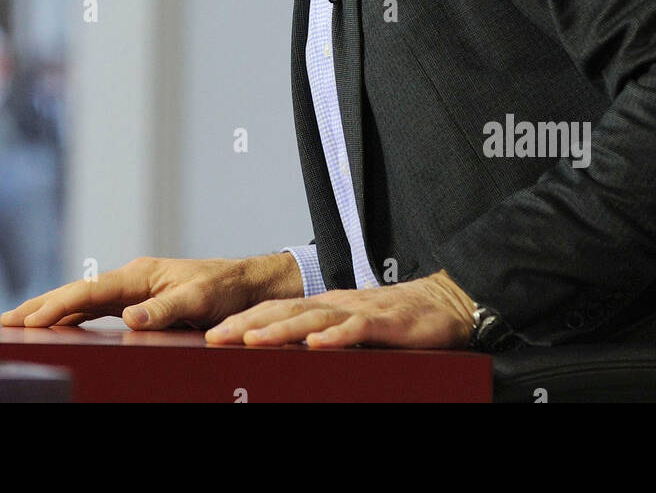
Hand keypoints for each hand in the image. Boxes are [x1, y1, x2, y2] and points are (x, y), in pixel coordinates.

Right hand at [0, 253, 302, 329]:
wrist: (246, 284)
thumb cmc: (224, 289)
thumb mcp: (198, 299)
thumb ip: (165, 308)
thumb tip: (128, 316)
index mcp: (140, 274)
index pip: (89, 292)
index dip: (58, 306)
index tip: (30, 320)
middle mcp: (132, 279)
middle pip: (78, 293)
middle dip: (42, 306)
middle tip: (5, 320)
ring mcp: (134, 289)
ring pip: (84, 300)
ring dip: (53, 311)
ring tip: (21, 323)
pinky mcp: (139, 300)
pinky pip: (98, 308)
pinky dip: (74, 316)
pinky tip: (60, 326)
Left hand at [203, 269, 477, 348]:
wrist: (444, 303)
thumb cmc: (395, 322)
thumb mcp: (351, 328)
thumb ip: (322, 336)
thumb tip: (288, 353)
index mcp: (323, 306)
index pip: (275, 310)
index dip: (242, 320)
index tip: (211, 333)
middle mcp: (334, 303)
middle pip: (284, 312)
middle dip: (246, 324)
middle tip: (213, 337)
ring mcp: (358, 310)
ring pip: (313, 318)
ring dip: (280, 330)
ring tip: (252, 341)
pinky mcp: (385, 321)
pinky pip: (357, 327)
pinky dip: (335, 335)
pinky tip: (317, 344)